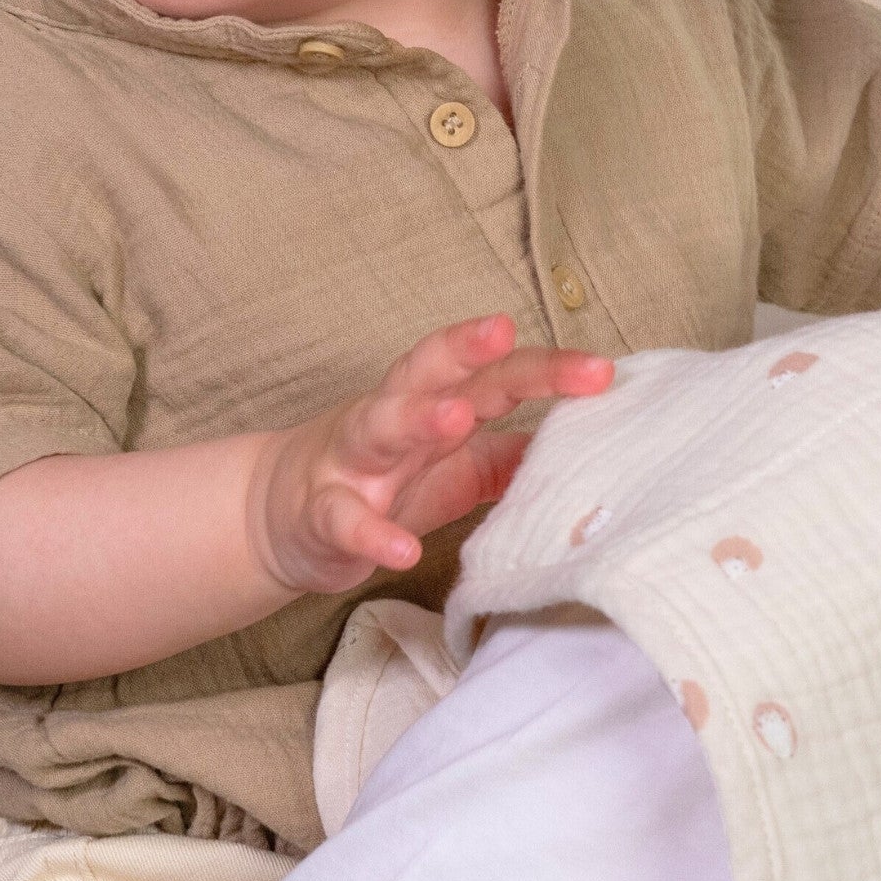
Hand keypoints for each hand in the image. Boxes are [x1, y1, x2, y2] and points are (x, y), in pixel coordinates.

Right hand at [246, 313, 613, 595]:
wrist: (280, 518)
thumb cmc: (382, 482)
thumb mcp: (454, 465)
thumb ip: (509, 456)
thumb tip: (584, 451)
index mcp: (430, 403)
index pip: (490, 374)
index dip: (541, 367)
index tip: (600, 369)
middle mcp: (390, 418)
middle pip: (428, 372)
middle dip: (466, 349)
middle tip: (506, 331)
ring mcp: (350, 463)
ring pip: (379, 425)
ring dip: (416, 417)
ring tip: (456, 416)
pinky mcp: (321, 515)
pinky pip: (345, 520)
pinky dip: (371, 533)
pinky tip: (401, 548)